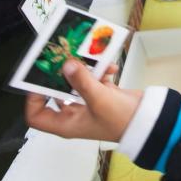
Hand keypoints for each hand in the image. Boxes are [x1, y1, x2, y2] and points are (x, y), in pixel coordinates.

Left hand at [25, 61, 142, 141]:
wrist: (147, 120)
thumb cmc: (121, 120)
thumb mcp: (98, 99)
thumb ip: (81, 80)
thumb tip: (66, 66)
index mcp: (67, 123)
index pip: (37, 115)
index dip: (33, 98)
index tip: (39, 79)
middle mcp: (74, 114)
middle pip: (57, 92)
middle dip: (62, 74)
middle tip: (64, 58)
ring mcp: (87, 103)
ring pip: (76, 82)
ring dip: (84, 69)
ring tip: (91, 59)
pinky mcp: (101, 94)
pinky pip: (93, 78)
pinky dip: (100, 71)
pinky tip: (110, 67)